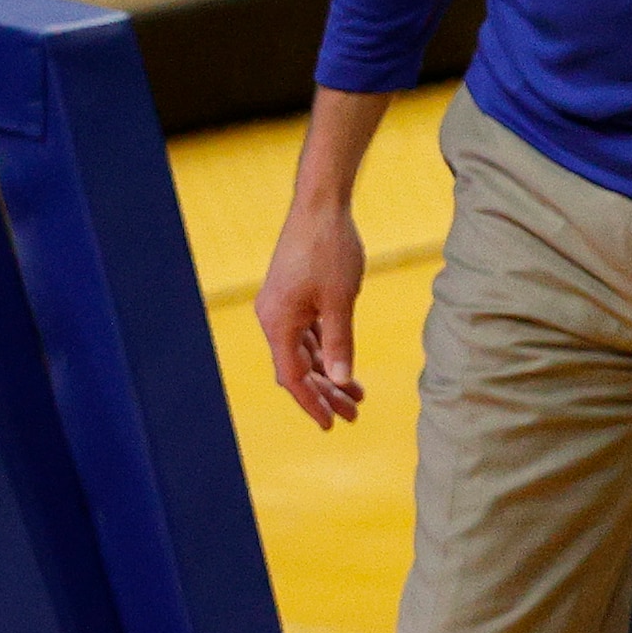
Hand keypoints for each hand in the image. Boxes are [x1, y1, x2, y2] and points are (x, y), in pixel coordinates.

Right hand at [256, 197, 368, 427]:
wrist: (321, 206)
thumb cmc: (330, 250)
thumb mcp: (341, 301)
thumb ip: (340, 344)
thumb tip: (341, 381)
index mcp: (278, 323)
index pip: (293, 377)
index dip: (312, 403)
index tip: (332, 425)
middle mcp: (274, 318)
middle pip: (298, 368)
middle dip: (325, 394)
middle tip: (354, 415)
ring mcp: (283, 307)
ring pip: (304, 353)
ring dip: (328, 374)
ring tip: (357, 396)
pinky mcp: (294, 296)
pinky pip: (308, 335)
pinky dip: (326, 352)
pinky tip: (344, 366)